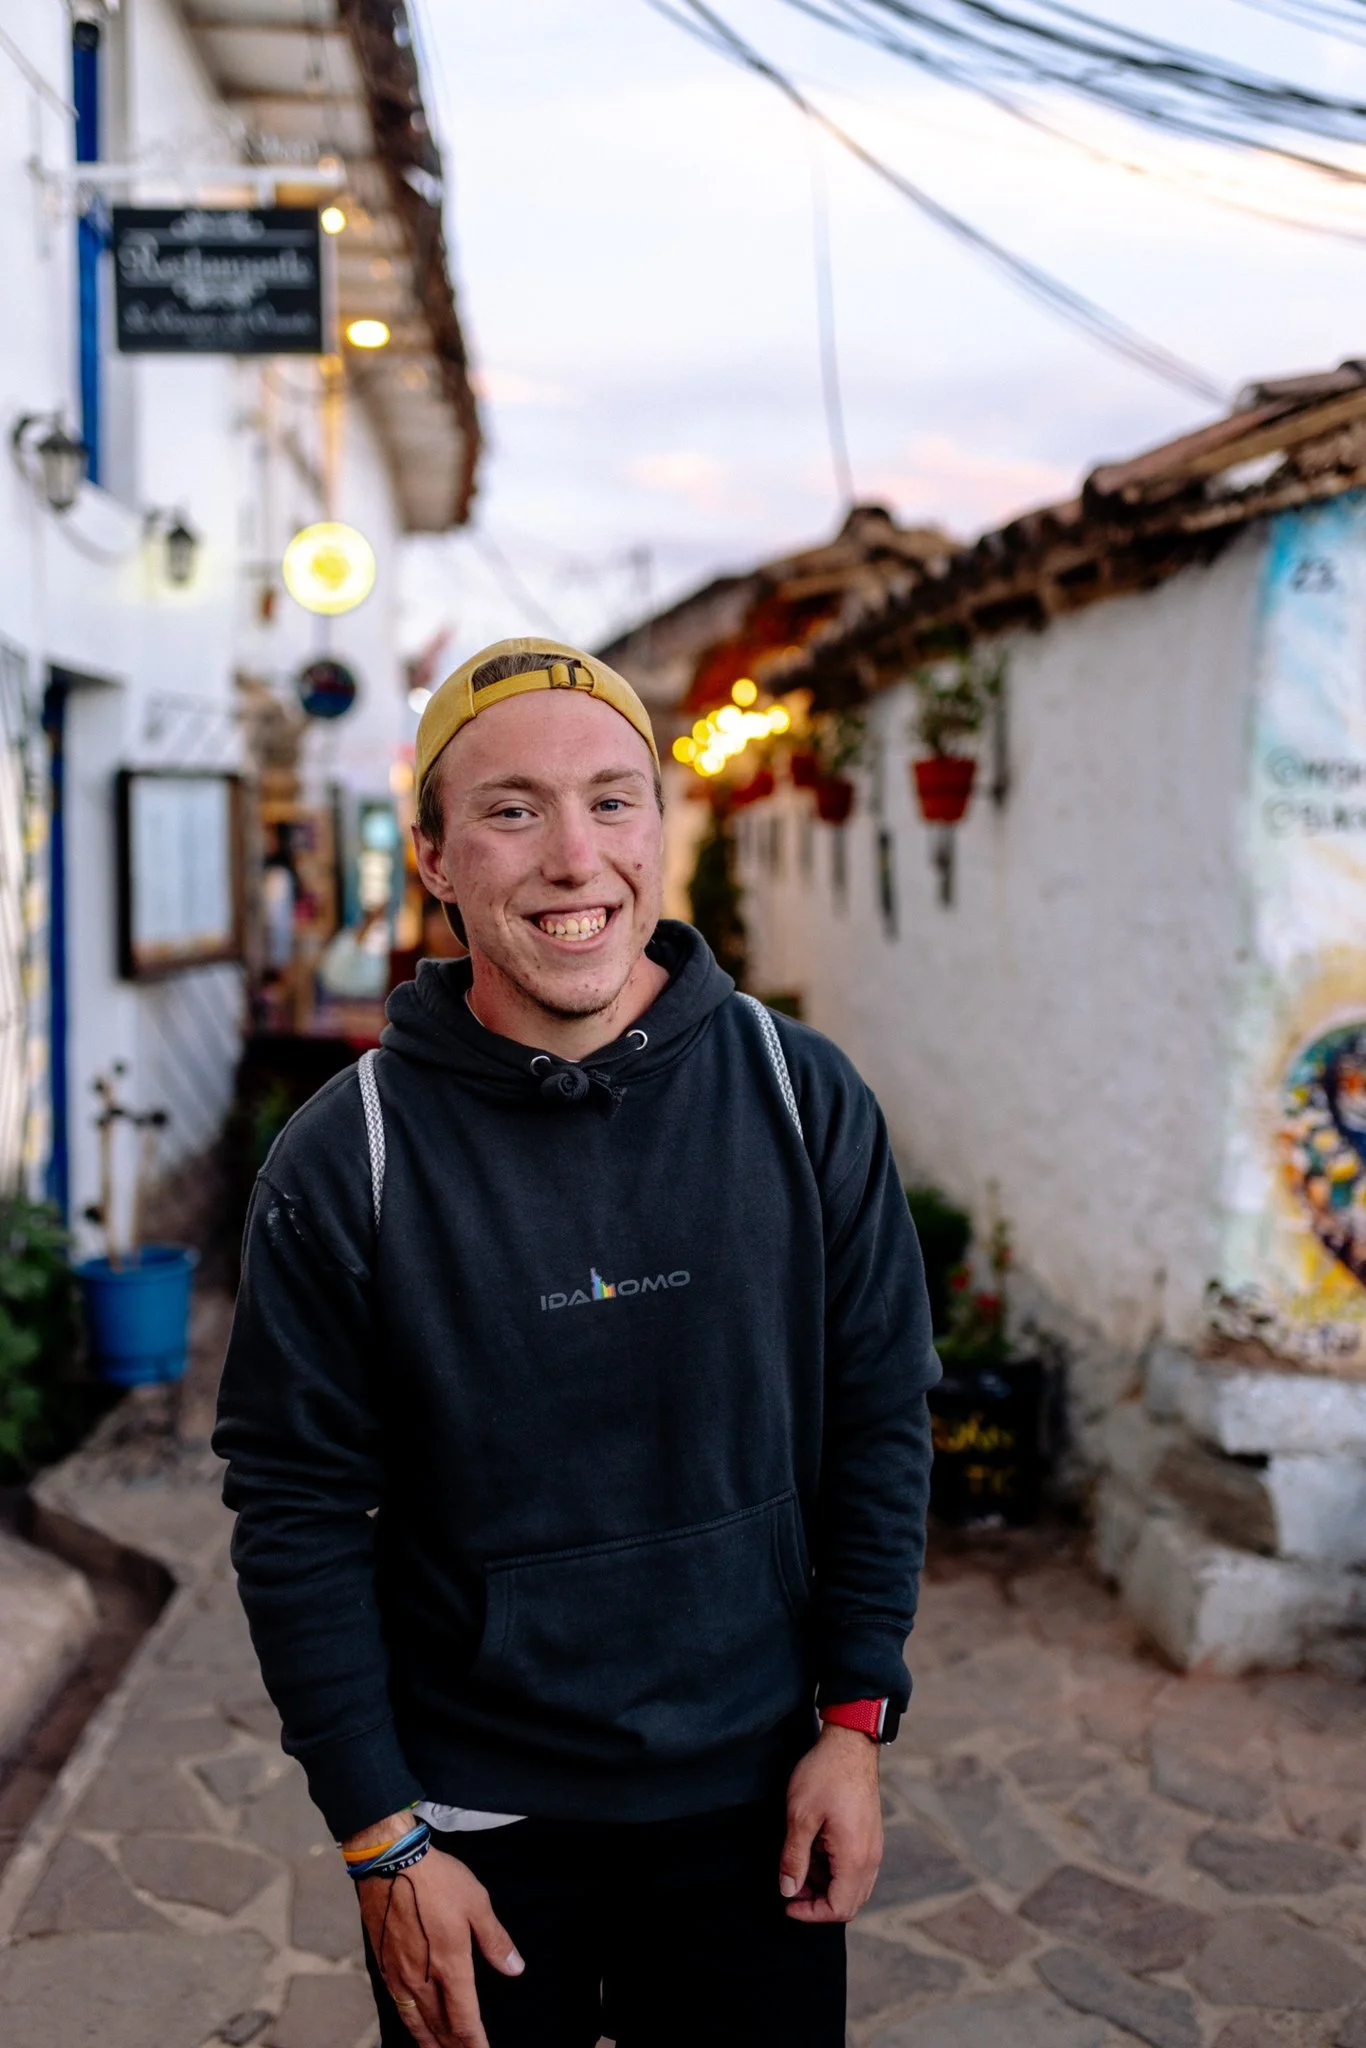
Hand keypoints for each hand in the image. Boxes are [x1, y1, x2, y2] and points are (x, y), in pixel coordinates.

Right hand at [346, 1814, 522, 2046]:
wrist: (389, 1864)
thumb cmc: (437, 1880)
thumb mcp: (477, 1904)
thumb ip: (495, 1941)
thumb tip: (515, 1968)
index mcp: (450, 1966)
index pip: (464, 2019)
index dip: (474, 2042)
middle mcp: (423, 1979)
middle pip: (439, 2028)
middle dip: (454, 2046)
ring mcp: (400, 1975)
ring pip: (416, 2022)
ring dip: (430, 2042)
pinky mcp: (385, 1966)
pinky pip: (398, 2007)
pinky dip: (409, 2024)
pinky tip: (413, 2024)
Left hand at [779, 1721, 882, 1923]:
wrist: (850, 1743)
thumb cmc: (825, 1775)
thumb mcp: (800, 1816)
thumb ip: (794, 1858)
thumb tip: (788, 1890)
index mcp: (855, 1857)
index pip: (839, 1908)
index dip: (811, 1913)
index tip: (787, 1902)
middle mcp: (871, 1857)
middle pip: (849, 1903)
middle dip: (818, 1902)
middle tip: (791, 1886)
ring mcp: (873, 1846)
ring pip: (853, 1887)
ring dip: (826, 1886)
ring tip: (800, 1864)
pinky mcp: (870, 1835)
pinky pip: (856, 1868)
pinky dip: (835, 1871)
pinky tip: (815, 1851)